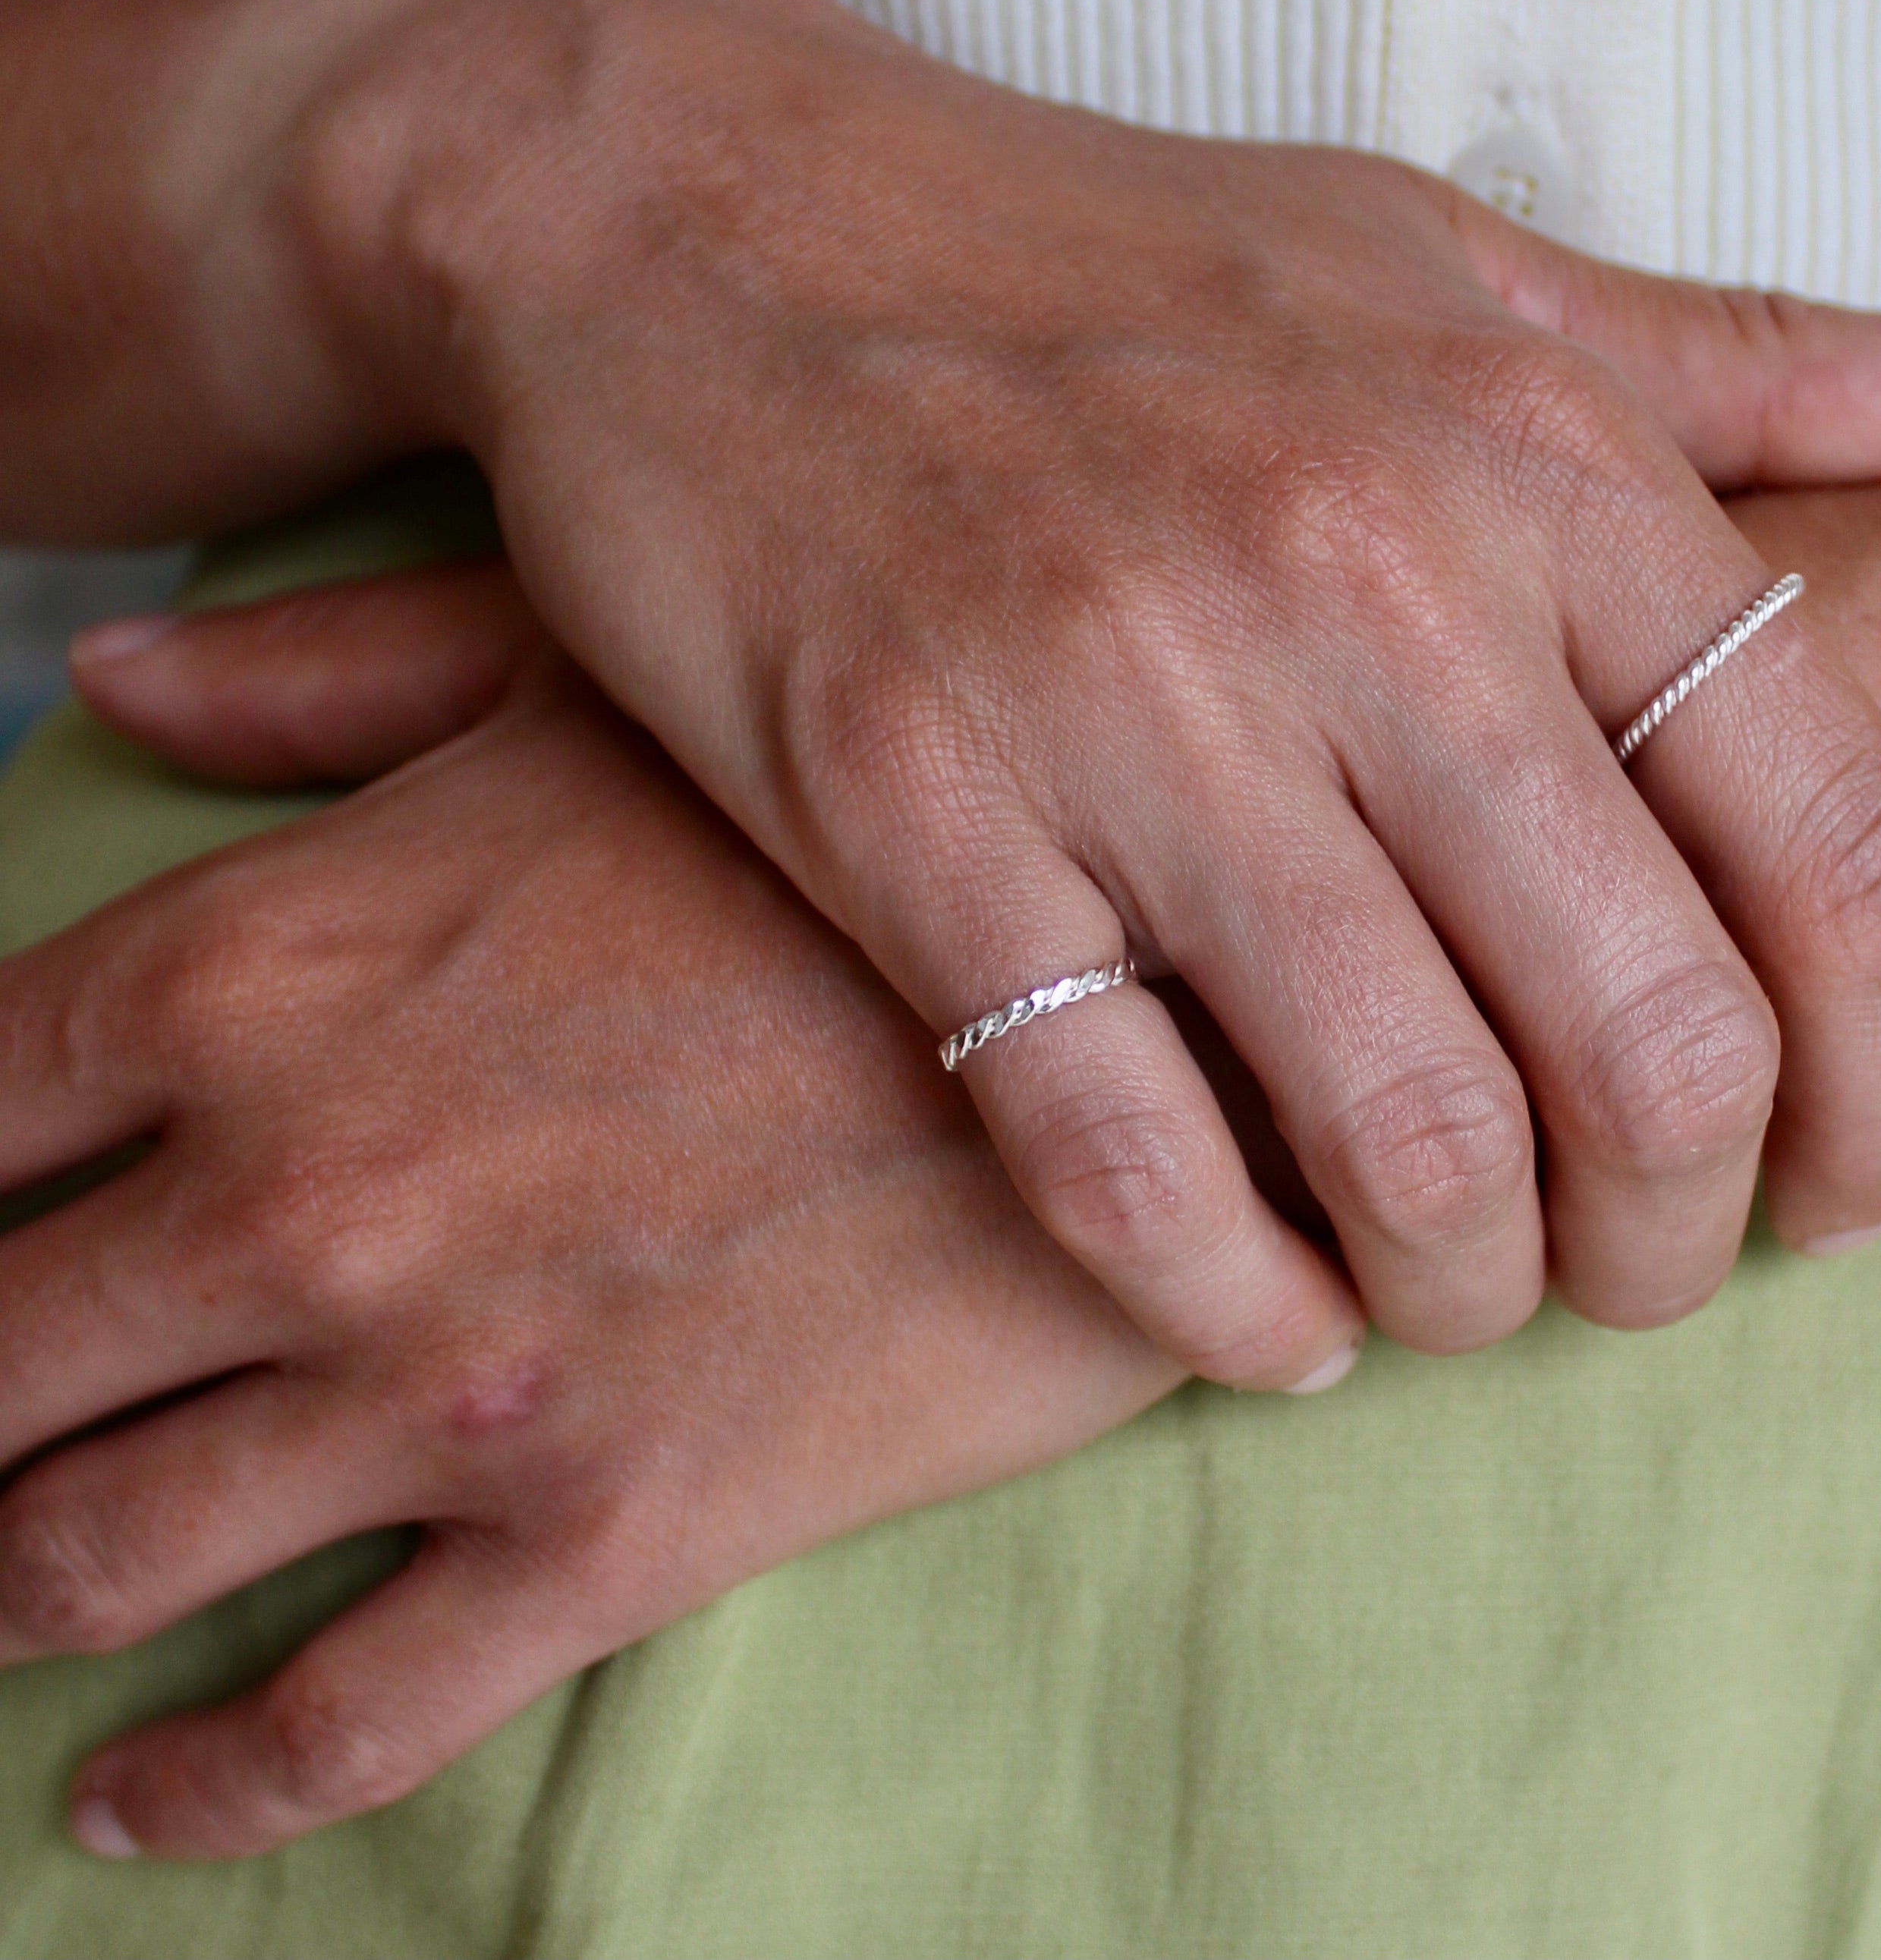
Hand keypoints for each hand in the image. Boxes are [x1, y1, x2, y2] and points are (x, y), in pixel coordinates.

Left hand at [3, 565, 1181, 1859]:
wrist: (1171, 999)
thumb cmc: (877, 811)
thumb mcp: (598, 682)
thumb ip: (333, 680)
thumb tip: (117, 675)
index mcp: (261, 964)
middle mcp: (298, 1190)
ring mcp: (444, 1387)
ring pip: (83, 1564)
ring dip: (1, 1599)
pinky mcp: (609, 1537)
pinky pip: (327, 1725)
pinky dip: (197, 1783)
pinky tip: (136, 1797)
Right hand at [277, 0, 1880, 1380]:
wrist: (702, 204)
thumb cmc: (1107, 261)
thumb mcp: (1462, 269)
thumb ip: (1761, 365)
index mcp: (1542, 461)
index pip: (1853, 845)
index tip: (1841, 1184)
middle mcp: (1367, 576)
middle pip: (1657, 1040)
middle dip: (1683, 1236)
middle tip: (1636, 1268)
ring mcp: (1127, 695)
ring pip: (1409, 1127)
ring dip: (1466, 1289)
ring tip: (1449, 1289)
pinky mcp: (912, 802)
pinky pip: (1122, 1152)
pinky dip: (1225, 1302)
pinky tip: (1265, 1321)